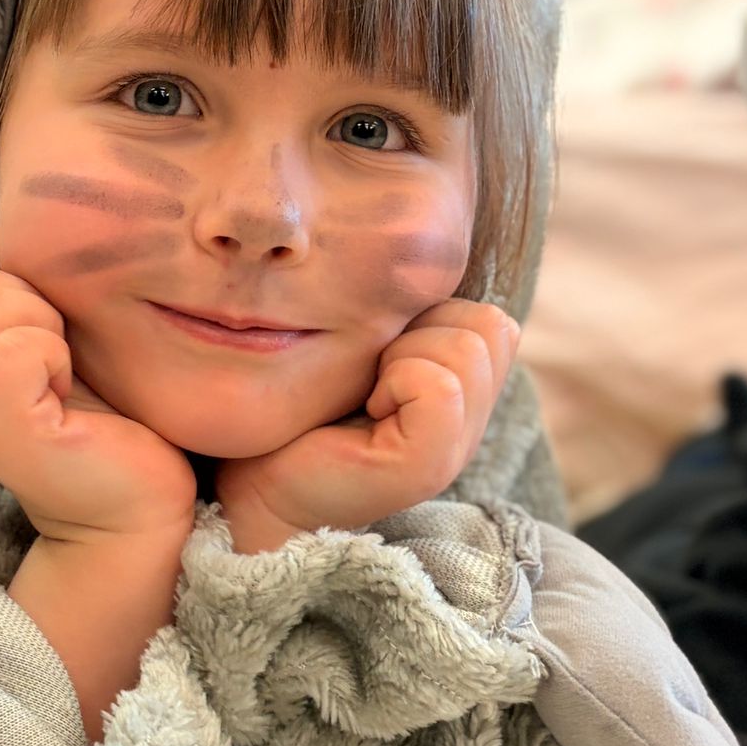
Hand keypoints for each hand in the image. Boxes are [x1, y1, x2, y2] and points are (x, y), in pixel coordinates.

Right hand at [0, 255, 197, 543]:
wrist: (137, 507)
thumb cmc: (110, 422)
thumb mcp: (53, 349)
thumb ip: (12, 308)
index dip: (24, 292)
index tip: (58, 344)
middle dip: (34, 302)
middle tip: (66, 362)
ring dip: (46, 327)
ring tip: (68, 377)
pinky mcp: (3, 432)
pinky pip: (15, 350)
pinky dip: (54, 355)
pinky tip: (70, 392)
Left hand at [214, 300, 519, 551]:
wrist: (253, 481)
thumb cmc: (299, 406)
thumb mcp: (363, 346)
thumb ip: (407, 316)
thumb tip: (422, 263)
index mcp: (463, 393)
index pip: (493, 320)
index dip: (432, 318)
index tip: (378, 357)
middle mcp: (470, 424)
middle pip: (490, 327)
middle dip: (421, 331)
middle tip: (370, 375)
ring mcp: (456, 450)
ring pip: (468, 348)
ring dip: (404, 355)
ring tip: (366, 392)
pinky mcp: (427, 467)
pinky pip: (440, 386)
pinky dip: (397, 380)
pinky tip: (365, 410)